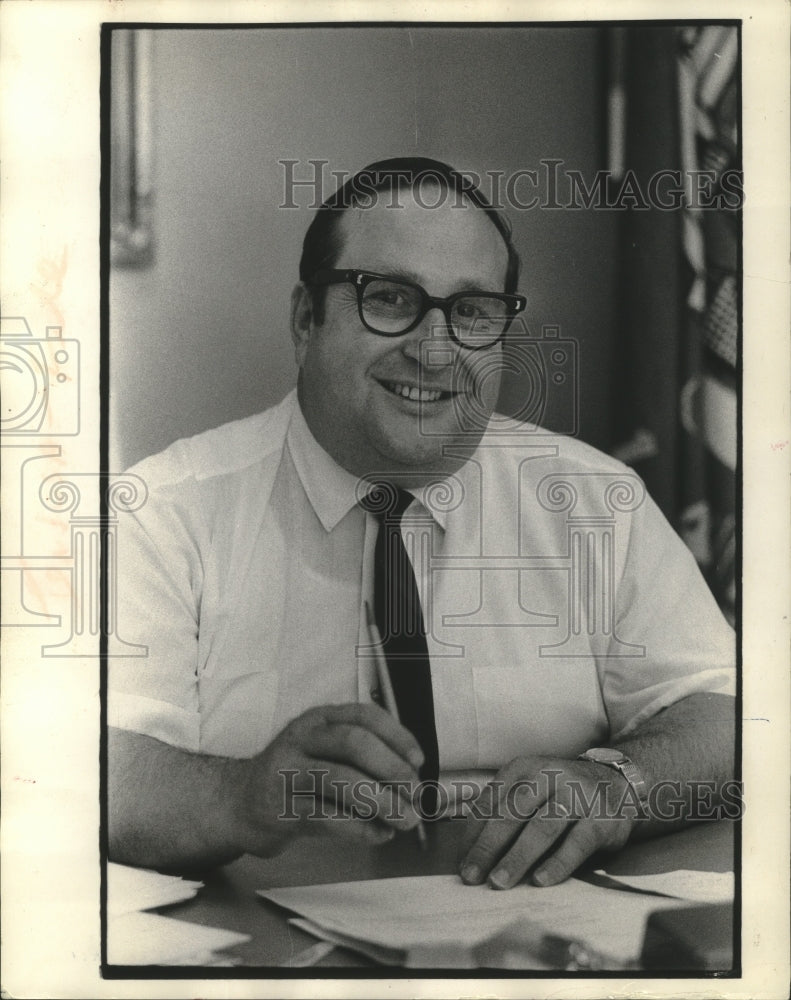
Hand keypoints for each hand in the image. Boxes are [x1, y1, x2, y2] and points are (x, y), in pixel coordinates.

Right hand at [229, 703, 424, 855]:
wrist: (239, 803)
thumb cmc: (294, 777)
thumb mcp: (323, 752)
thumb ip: (361, 759)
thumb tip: (411, 781)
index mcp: (319, 719)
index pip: (364, 716)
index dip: (397, 735)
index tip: (418, 760)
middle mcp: (301, 738)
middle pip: (353, 743)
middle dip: (391, 768)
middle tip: (414, 793)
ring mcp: (287, 771)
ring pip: (340, 779)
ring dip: (381, 801)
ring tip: (404, 819)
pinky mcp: (281, 808)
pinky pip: (327, 817)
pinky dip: (359, 828)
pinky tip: (378, 834)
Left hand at [458, 756, 637, 888]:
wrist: (616, 782)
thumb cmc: (559, 792)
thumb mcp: (530, 788)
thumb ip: (503, 811)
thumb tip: (470, 851)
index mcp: (524, 768)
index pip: (491, 800)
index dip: (473, 832)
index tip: (461, 860)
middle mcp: (549, 776)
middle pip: (512, 814)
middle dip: (488, 847)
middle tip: (472, 875)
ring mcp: (576, 796)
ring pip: (541, 828)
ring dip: (518, 857)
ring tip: (499, 881)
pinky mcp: (600, 819)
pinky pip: (575, 844)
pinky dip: (556, 864)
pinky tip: (540, 880)